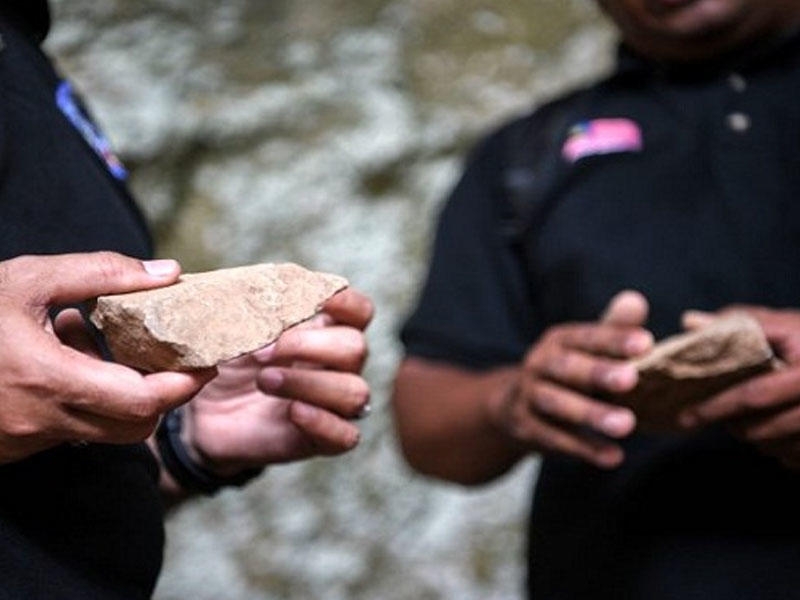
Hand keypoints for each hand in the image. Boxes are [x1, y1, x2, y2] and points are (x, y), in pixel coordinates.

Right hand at [0, 253, 210, 463]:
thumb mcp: (30, 280)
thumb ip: (102, 273)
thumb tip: (169, 273)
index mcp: (48, 379)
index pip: (142, 402)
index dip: (184, 385)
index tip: (206, 362)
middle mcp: (42, 420)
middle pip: (135, 426)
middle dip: (166, 395)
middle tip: (181, 360)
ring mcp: (28, 440)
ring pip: (106, 431)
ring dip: (129, 397)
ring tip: (122, 350)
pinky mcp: (18, 446)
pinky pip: (75, 430)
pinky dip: (94, 402)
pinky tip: (76, 361)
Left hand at [183, 288, 373, 474]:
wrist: (202, 414)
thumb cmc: (225, 362)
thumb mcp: (230, 327)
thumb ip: (246, 302)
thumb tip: (247, 281)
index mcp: (324, 329)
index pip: (359, 311)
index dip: (346, 303)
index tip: (317, 300)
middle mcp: (337, 365)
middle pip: (355, 348)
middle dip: (309, 345)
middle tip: (262, 352)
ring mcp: (332, 404)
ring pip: (355, 391)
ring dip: (309, 383)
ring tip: (264, 381)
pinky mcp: (321, 439)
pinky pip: (346, 435)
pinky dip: (323, 422)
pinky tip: (292, 412)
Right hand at [487, 290, 652, 467]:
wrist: (513, 406)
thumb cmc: (567, 373)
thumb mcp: (587, 350)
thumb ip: (612, 329)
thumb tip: (636, 300)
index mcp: (559, 340)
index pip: (587, 336)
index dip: (615, 338)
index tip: (647, 342)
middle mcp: (539, 363)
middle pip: (566, 367)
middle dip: (597, 372)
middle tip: (631, 379)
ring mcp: (528, 395)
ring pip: (557, 403)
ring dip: (590, 414)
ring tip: (627, 424)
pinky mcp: (525, 426)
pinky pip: (553, 438)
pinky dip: (583, 448)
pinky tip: (613, 457)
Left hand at [679, 307, 799, 468]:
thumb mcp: (789, 324)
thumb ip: (741, 322)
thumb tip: (690, 322)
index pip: (752, 397)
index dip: (715, 408)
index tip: (685, 417)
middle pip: (760, 428)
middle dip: (731, 425)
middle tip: (710, 418)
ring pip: (777, 448)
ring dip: (754, 439)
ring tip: (743, 423)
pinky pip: (796, 460)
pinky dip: (781, 452)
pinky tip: (776, 435)